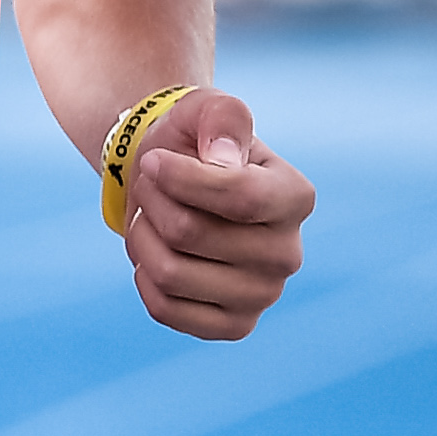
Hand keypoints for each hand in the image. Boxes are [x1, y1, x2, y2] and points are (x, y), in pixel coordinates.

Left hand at [121, 89, 312, 340]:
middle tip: (152, 186)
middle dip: (153, 202)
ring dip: (141, 237)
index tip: (153, 161)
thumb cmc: (195, 143)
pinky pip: (165, 309)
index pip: (240, 197)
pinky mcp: (234, 325)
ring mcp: (264, 295)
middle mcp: (289, 254)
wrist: (173, 180)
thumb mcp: (208, 110)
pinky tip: (155, 253)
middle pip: (190, 234)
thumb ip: (223, 119)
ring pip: (170, 273)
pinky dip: (143, 276)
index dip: (180, 178)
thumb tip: (223, 161)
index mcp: (295, 197)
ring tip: (150, 217)